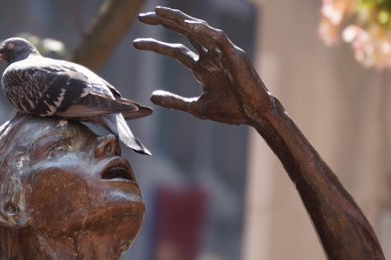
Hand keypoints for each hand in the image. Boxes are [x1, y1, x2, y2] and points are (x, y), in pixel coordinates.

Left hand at [134, 7, 273, 125]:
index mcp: (202, 67)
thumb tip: (152, 96)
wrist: (255, 116)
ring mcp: (222, 53)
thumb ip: (174, 101)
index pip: (175, 50)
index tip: (136, 43)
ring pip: (199, 29)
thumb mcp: (195, 107)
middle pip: (184, 33)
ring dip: (179, 20)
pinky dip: (204, 30)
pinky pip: (218, 38)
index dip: (156, 46)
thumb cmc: (231, 111)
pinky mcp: (234, 55)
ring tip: (160, 13)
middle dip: (164, 23)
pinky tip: (189, 25)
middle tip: (142, 17)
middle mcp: (211, 55)